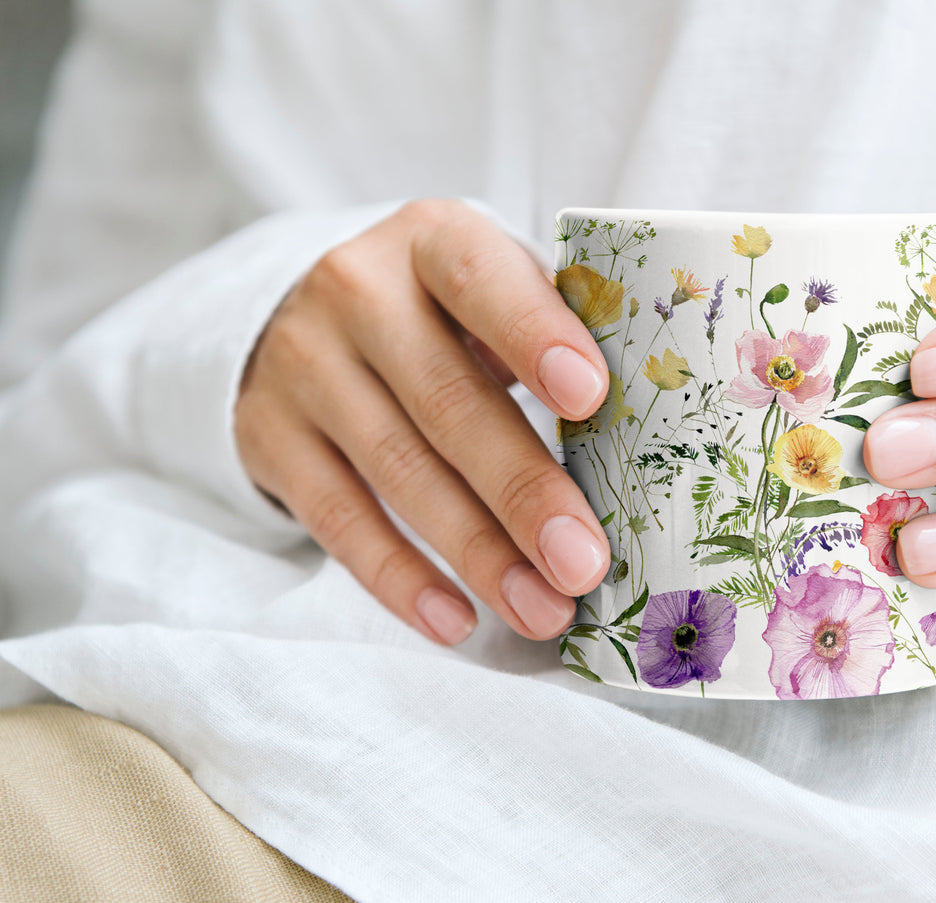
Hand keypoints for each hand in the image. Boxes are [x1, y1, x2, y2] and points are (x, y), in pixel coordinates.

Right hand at [236, 200, 611, 644]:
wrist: (304, 317)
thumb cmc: (449, 313)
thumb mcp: (495, 290)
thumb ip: (557, 333)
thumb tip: (656, 436)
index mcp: (435, 241)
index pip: (483, 279)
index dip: (535, 335)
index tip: (591, 398)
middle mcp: (359, 291)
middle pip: (447, 401)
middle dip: (522, 491)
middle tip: (584, 562)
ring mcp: (305, 365)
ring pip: (398, 470)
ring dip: (478, 553)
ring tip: (543, 610)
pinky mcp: (271, 436)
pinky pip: (338, 519)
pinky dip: (399, 578)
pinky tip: (456, 620)